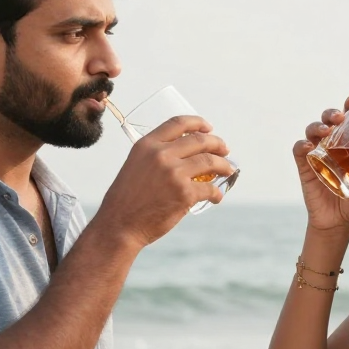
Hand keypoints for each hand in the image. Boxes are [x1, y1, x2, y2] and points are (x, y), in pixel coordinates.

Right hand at [99, 114, 234, 248]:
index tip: (209, 128)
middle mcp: (161, 155)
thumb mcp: (135, 166)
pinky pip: (209, 189)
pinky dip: (217, 193)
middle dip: (217, 144)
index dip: (198, 123)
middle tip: (225, 150)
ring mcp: (174, 173)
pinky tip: (217, 197)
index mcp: (147, 145)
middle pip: (199, 140)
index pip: (178, 123)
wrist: (119, 225)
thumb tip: (182, 156)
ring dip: (224, 166)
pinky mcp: (184, 193)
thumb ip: (155, 156)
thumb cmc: (126, 200)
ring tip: (228, 171)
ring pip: (210, 162)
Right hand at [293, 94, 348, 233]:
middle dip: (331, 114)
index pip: (348, 122)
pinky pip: (299, 151)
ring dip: (317, 127)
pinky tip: (308, 146)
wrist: (336, 223)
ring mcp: (317, 156)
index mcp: (347, 147)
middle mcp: (331, 147)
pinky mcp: (305, 167)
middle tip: (340, 117)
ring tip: (326, 131)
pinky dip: (301, 145)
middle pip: (328, 122)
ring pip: (312, 132)